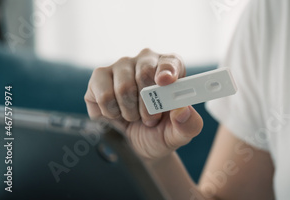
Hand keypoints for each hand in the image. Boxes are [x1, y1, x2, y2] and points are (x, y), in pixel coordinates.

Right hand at [84, 48, 202, 160]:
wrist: (135, 145)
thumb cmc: (160, 132)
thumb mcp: (180, 135)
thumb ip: (189, 124)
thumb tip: (183, 110)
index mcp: (172, 69)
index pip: (171, 62)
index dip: (168, 70)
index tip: (166, 82)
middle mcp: (146, 61)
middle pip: (145, 72)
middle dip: (148, 104)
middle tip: (151, 119)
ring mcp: (122, 66)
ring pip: (124, 87)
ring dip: (130, 112)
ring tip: (135, 116)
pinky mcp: (99, 77)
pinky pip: (104, 95)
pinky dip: (112, 112)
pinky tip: (117, 113)